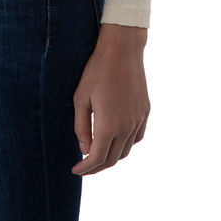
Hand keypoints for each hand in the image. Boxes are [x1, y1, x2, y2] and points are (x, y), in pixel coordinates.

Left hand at [72, 23, 149, 175]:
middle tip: (84, 166)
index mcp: (108, 125)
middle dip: (97, 167)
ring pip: (126, 151)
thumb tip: (85, 150)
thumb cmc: (96, 71)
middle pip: (112, 159)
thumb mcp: (80, 98)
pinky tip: (115, 140)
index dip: (85, 168)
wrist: (122, 50)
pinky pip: (137, 138)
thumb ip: (81, 127)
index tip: (75, 170)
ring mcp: (138, 120)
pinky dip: (125, 145)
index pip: (97, 159)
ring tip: (98, 154)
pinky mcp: (145, 112)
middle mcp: (127, 127)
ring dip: (112, 157)